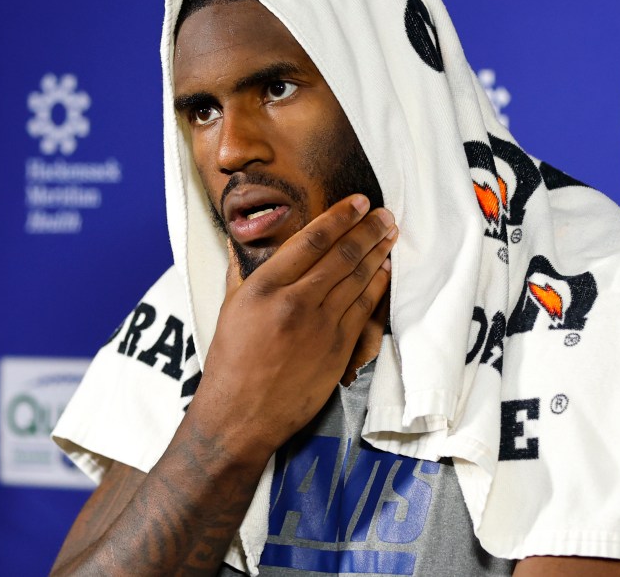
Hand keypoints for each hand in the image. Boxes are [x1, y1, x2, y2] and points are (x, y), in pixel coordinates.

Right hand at [193, 194, 396, 459]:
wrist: (241, 417)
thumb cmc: (231, 361)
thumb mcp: (229, 308)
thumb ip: (242, 270)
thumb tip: (239, 237)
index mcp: (264, 287)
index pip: (311, 239)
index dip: (340, 216)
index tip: (359, 202)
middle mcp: (294, 302)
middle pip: (342, 255)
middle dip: (368, 230)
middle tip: (385, 214)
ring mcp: (320, 326)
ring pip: (358, 279)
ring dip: (378, 253)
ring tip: (390, 235)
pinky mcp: (338, 349)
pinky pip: (365, 308)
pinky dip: (378, 285)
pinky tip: (385, 270)